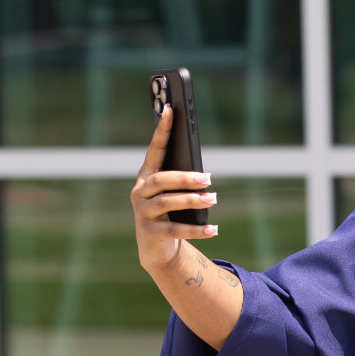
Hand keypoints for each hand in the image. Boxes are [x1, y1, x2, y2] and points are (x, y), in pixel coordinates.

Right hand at [131, 105, 217, 272]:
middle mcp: (140, 192)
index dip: (162, 130)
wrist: (155, 247)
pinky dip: (196, 230)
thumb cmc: (169, 211)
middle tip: (208, 177)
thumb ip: (181, 179)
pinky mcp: (151, 233)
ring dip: (192, 200)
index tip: (170, 108)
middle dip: (184, 177)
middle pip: (161, 180)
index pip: (154, 149)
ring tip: (213, 198)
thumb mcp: (173, 192)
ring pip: (166, 203)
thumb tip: (204, 174)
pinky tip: (213, 228)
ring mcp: (143, 213)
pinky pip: (175, 230)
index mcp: (147, 176)